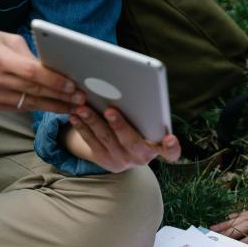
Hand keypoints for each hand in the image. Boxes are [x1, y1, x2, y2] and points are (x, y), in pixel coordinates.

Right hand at [0, 27, 82, 112]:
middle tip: (81, 100)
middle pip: (34, 91)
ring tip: (72, 107)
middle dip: (60, 97)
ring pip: (29, 103)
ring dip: (53, 106)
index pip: (32, 73)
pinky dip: (37, 107)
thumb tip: (55, 68)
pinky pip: (19, 107)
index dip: (55, 81)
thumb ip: (29, 55)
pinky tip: (53, 107)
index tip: (73, 86)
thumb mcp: (5, 39)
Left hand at [64, 106, 180, 171]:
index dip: (172, 147)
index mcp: (157, 146)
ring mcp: (122, 161)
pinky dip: (82, 128)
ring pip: (106, 140)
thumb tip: (128, 84)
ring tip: (83, 107)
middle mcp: (142, 157)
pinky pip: (92, 144)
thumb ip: (143, 110)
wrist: (122, 147)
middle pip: (132, 142)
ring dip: (93, 122)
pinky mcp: (104, 161)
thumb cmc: (138, 124)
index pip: (171, 152)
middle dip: (120, 125)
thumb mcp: (145, 121)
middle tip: (110, 110)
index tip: (170, 139)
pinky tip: (75, 116)